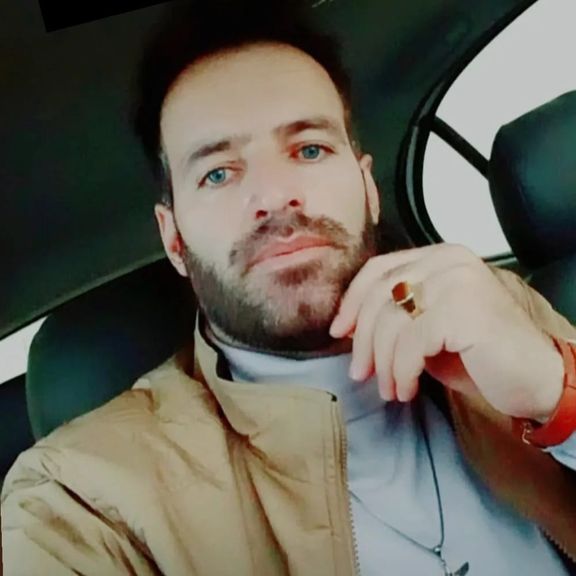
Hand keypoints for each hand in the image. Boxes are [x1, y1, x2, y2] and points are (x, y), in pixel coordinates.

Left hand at [329, 244, 563, 420]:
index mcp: (439, 257)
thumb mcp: (428, 329)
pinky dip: (401, 371)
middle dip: (363, 341)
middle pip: (379, 295)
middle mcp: (448, 260)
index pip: (378, 269)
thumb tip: (351, 326)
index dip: (352, 302)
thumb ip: (396, 316)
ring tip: (390, 388)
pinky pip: (410, 343)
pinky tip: (406, 389)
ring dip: (383, 363)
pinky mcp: (463, 309)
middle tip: (360, 373)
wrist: (537, 379)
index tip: (340, 332)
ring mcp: (457, 281)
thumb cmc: (481, 355)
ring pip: (390, 321)